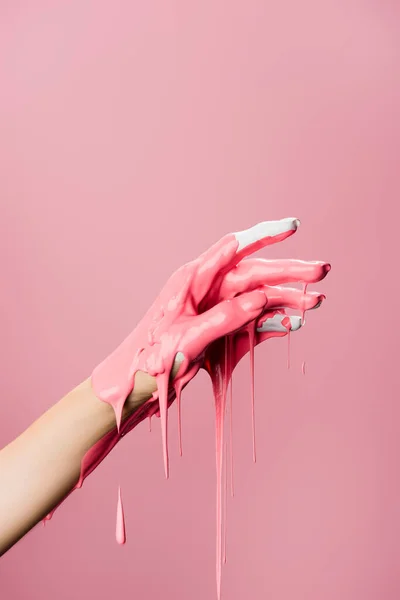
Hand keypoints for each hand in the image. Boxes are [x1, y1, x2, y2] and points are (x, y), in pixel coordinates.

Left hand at [91, 218, 329, 477]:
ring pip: (256, 298)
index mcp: (191, 280)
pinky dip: (272, 322)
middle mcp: (205, 290)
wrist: (132, 388)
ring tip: (316, 302)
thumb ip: (224, 317)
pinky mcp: (218, 331)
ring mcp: (213, 311)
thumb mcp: (186, 338)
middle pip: (253, 273)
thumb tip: (261, 299)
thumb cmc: (148, 360)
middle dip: (288, 272)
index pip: (234, 248)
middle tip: (321, 271)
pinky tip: (293, 322)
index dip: (265, 235)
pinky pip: (250, 322)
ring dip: (286, 299)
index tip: (294, 227)